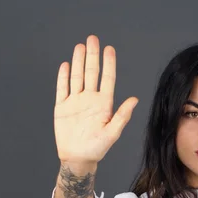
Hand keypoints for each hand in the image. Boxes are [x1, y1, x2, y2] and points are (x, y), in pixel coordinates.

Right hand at [53, 35, 138, 165]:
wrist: (78, 158)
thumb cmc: (97, 148)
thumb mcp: (112, 133)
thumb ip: (122, 115)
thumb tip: (134, 99)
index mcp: (103, 104)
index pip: (107, 79)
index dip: (108, 64)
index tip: (109, 49)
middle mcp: (90, 99)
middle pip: (91, 73)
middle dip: (92, 56)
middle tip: (93, 39)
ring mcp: (76, 102)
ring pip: (77, 77)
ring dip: (78, 62)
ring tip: (80, 46)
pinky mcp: (62, 107)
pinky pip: (62, 89)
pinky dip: (63, 77)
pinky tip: (66, 65)